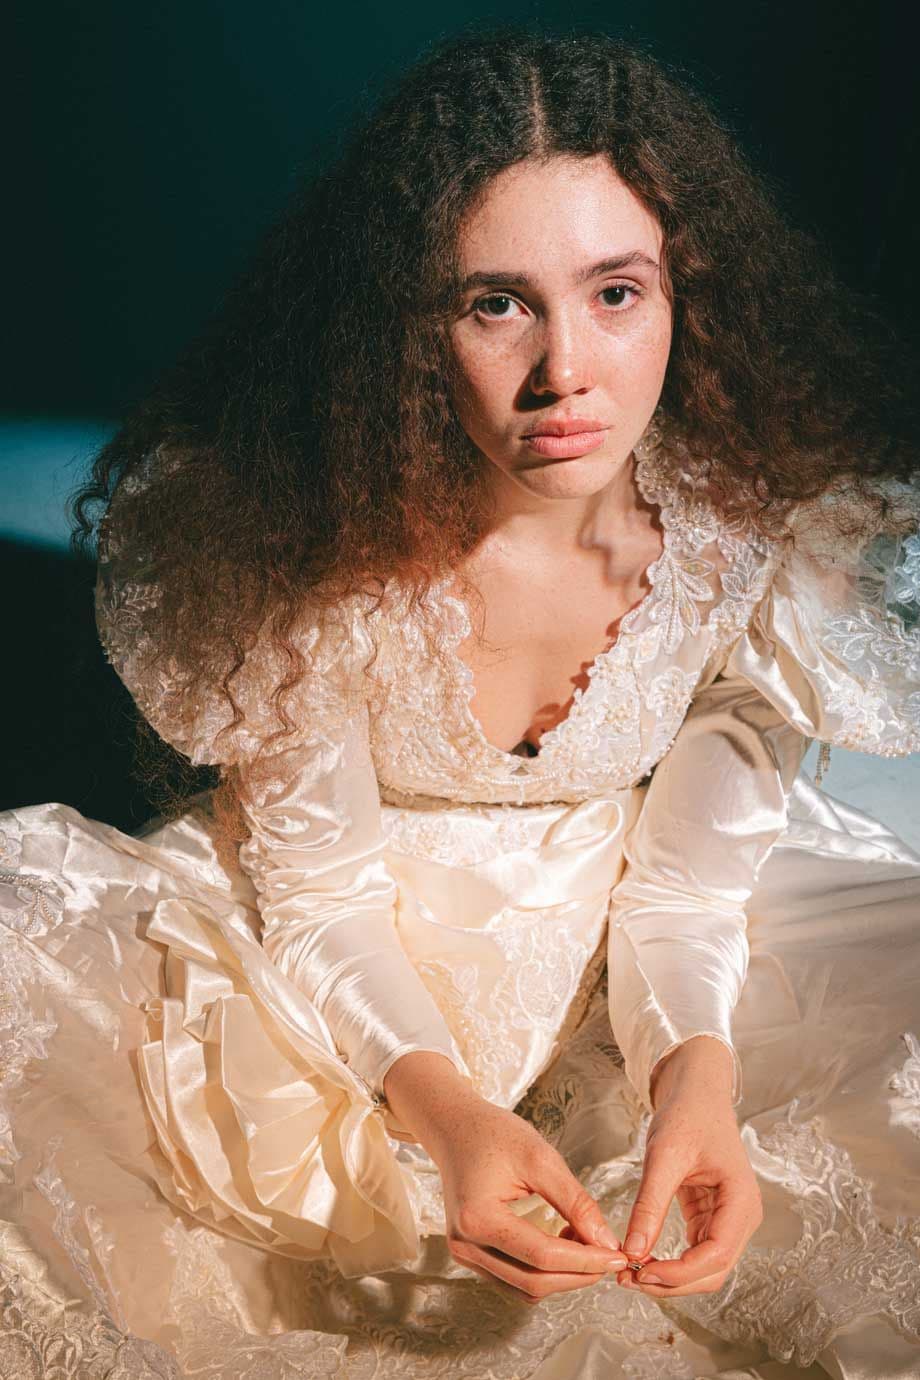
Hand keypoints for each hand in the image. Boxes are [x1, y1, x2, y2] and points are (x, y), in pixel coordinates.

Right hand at [383, 1051, 626, 1303]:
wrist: (455, 1128)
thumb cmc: (493, 1134)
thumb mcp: (540, 1157)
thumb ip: (575, 1202)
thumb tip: (606, 1242)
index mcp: (477, 1217)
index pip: (542, 1255)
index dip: (585, 1260)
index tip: (618, 1255)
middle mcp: (465, 1244)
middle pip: (534, 1280)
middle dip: (578, 1274)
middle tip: (610, 1256)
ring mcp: (464, 1254)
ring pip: (525, 1287)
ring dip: (563, 1277)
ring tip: (587, 1246)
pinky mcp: (471, 1255)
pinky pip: (514, 1278)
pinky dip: (544, 1272)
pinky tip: (563, 1246)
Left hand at [616, 1038, 762, 1297]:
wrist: (697, 1089)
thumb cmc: (688, 1113)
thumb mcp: (665, 1155)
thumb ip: (650, 1204)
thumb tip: (632, 1252)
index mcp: (741, 1202)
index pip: (715, 1257)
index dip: (678, 1274)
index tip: (639, 1273)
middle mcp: (742, 1217)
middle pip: (712, 1272)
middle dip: (671, 1281)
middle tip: (627, 1278)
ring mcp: (729, 1219)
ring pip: (703, 1268)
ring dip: (669, 1277)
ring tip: (629, 1270)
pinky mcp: (712, 1217)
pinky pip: (694, 1252)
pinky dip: (669, 1260)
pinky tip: (641, 1256)